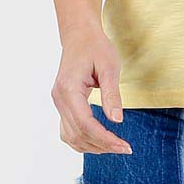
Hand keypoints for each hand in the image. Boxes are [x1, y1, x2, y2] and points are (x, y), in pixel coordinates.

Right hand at [52, 20, 132, 154]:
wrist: (79, 35)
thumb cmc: (96, 47)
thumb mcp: (110, 67)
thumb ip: (112, 95)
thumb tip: (117, 121)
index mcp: (69, 89)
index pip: (85, 125)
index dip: (105, 139)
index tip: (125, 147)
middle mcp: (59, 98)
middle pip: (78, 134)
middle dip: (102, 145)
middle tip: (125, 148)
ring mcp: (58, 102)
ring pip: (70, 137)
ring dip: (92, 146)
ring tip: (114, 146)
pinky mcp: (62, 103)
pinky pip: (68, 130)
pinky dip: (83, 139)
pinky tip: (100, 139)